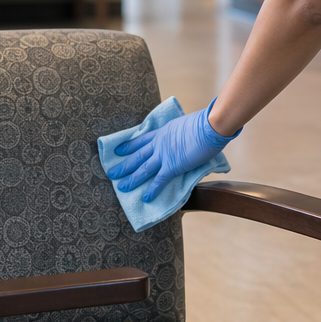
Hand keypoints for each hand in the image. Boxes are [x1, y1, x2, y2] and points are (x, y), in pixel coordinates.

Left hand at [106, 100, 238, 201]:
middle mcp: (159, 143)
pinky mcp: (173, 166)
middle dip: (124, 165)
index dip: (128, 146)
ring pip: (143, 169)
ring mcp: (164, 155)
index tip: (118, 150)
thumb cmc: (203, 123)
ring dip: (131, 179)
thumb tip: (182, 140)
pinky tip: (145, 198)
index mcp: (162, 132)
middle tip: (111, 173)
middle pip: (137, 156)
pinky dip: (152, 190)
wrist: (209, 126)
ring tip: (121, 187)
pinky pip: (159, 180)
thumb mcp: (184, 125)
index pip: (141, 140)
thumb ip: (179, 135)